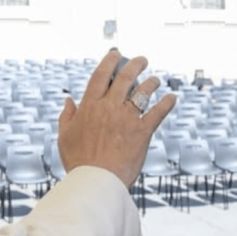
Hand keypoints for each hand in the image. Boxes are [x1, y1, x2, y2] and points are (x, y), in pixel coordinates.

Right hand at [57, 51, 175, 186]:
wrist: (95, 181)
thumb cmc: (78, 162)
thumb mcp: (64, 137)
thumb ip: (66, 117)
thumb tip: (69, 101)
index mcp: (90, 106)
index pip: (101, 75)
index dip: (110, 61)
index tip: (116, 54)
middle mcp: (110, 107)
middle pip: (125, 78)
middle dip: (135, 64)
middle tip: (142, 60)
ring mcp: (127, 118)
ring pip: (143, 92)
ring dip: (151, 82)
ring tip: (155, 80)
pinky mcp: (142, 132)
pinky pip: (158, 112)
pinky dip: (167, 103)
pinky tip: (172, 97)